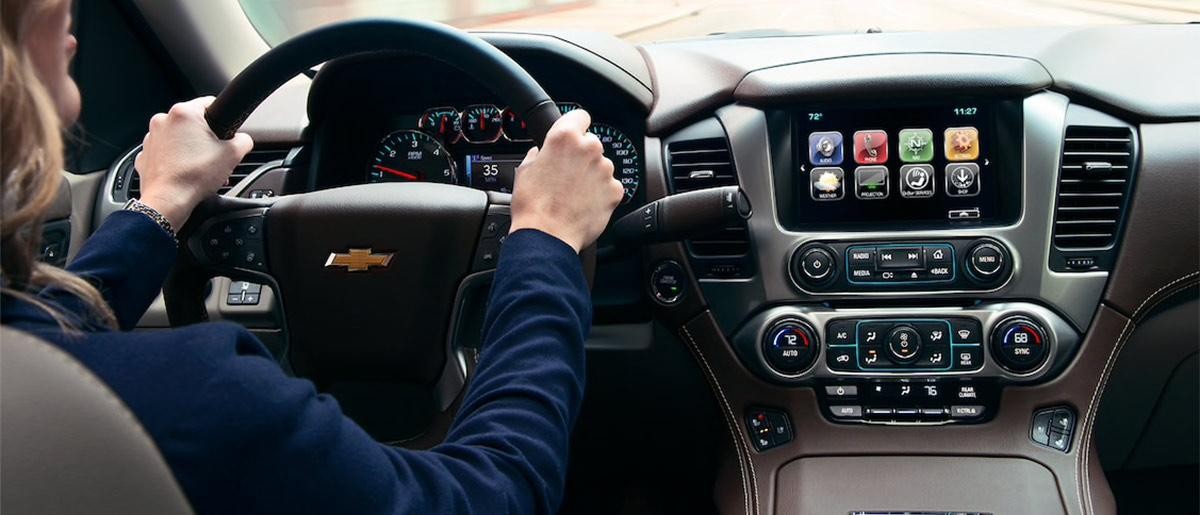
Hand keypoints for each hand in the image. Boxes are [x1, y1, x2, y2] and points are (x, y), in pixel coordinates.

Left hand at [134, 97, 252, 227]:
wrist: (168, 201)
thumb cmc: (195, 176)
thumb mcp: (233, 155)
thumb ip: (244, 140)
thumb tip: (243, 140)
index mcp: (184, 113)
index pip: (210, 103)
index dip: (223, 118)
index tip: (225, 133)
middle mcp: (163, 120)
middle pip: (193, 123)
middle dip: (205, 138)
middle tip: (215, 156)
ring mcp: (151, 138)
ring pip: (178, 138)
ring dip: (190, 149)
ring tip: (200, 168)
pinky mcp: (145, 155)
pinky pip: (165, 153)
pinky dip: (175, 160)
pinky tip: (185, 173)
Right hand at [509, 109, 622, 252]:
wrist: (547, 236)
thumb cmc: (533, 205)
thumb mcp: (525, 170)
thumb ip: (539, 154)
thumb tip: (541, 153)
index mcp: (565, 137)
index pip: (580, 116)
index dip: (575, 126)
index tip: (573, 134)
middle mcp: (589, 148)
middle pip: (591, 143)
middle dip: (581, 155)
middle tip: (567, 174)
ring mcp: (605, 170)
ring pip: (601, 165)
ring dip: (591, 175)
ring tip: (573, 193)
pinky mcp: (615, 190)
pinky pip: (610, 186)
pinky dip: (600, 193)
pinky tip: (584, 203)